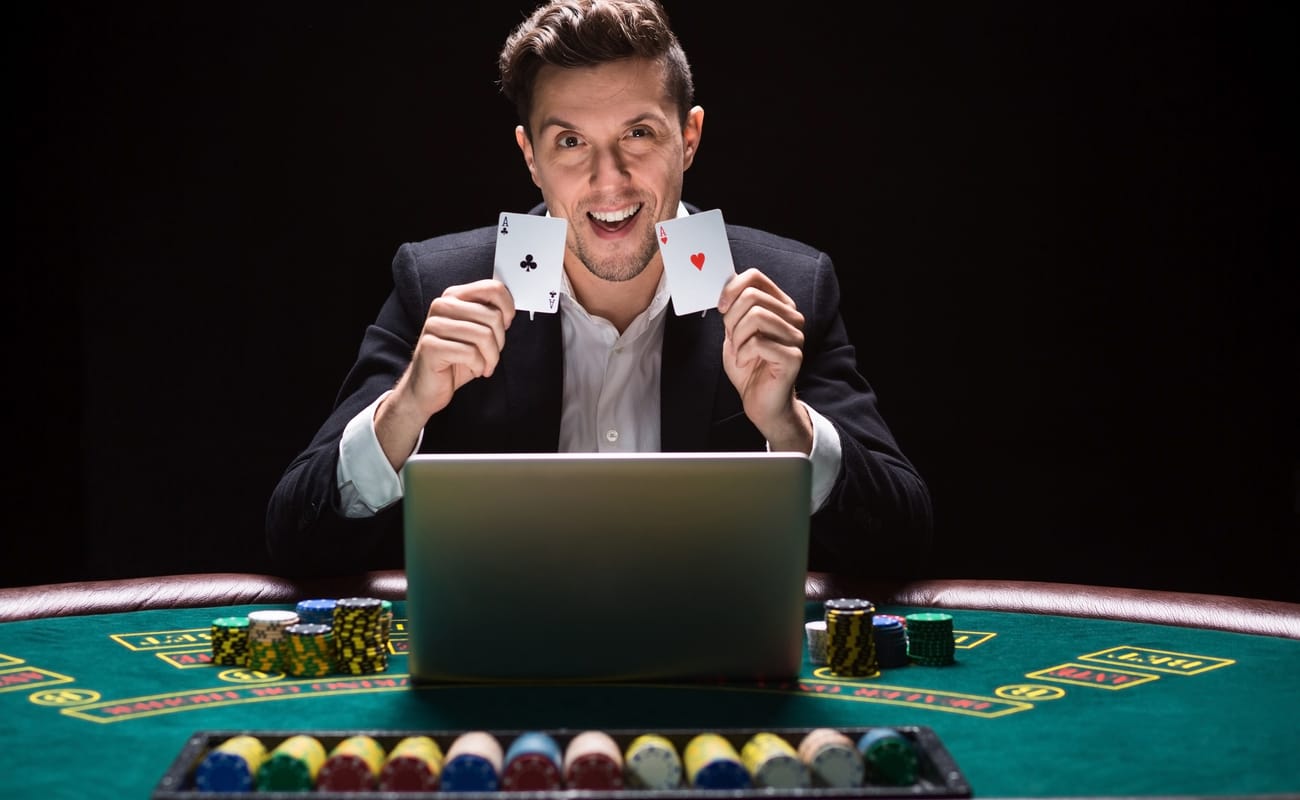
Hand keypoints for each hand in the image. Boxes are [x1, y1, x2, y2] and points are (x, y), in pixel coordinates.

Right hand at [375, 279, 514, 467]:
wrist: (428, 387)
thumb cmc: (456, 360)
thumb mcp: (477, 334)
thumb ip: (489, 317)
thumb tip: (509, 311)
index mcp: (454, 297)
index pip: (492, 288)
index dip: (508, 308)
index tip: (506, 325)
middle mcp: (442, 306)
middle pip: (492, 316)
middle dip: (499, 341)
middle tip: (492, 354)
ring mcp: (434, 325)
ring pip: (483, 335)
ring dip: (491, 357)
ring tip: (484, 365)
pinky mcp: (430, 346)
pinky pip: (470, 353)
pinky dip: (478, 366)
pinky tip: (473, 369)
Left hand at [717, 268, 812, 452]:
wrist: (760, 401)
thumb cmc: (748, 366)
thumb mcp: (735, 332)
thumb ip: (733, 309)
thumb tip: (723, 285)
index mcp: (779, 306)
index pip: (756, 277)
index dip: (732, 288)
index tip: (721, 307)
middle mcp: (792, 318)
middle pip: (753, 296)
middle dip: (732, 318)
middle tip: (732, 338)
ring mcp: (796, 337)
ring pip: (756, 316)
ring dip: (737, 337)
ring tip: (739, 352)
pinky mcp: (793, 357)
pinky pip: (758, 342)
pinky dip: (742, 353)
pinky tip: (744, 363)